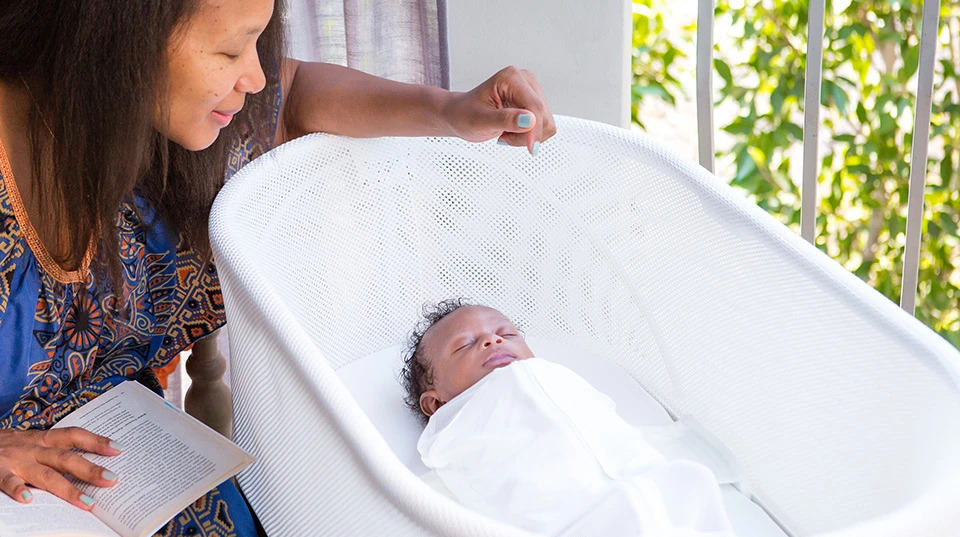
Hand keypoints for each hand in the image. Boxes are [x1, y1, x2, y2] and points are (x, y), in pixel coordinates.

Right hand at [0, 427, 121, 508]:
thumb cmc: (5, 446)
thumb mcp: (30, 443)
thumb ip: (52, 452)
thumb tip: (85, 465)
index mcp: (42, 439)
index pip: (74, 435)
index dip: (96, 440)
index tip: (119, 448)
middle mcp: (32, 448)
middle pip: (67, 458)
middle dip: (91, 469)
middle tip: (113, 480)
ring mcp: (15, 461)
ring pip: (45, 475)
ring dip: (68, 489)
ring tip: (87, 502)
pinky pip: (7, 482)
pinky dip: (17, 490)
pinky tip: (28, 501)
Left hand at [444, 66, 556, 154]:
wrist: (460, 114)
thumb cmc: (465, 114)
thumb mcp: (480, 121)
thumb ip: (505, 120)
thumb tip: (530, 120)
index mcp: (511, 78)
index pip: (535, 106)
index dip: (534, 130)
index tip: (530, 148)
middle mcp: (525, 80)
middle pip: (543, 116)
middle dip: (527, 134)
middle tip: (504, 136)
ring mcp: (531, 91)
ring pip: (546, 123)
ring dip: (527, 136)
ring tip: (505, 132)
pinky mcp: (534, 102)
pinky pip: (543, 126)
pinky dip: (528, 135)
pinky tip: (512, 130)